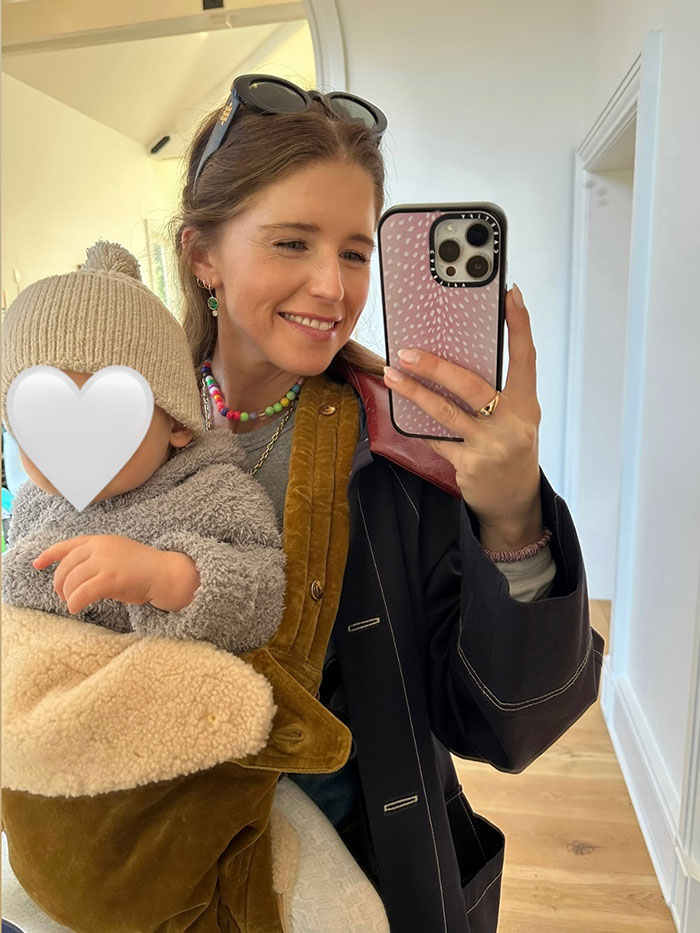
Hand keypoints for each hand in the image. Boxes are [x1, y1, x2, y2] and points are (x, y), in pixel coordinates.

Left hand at [32, 535, 198, 613]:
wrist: (165, 574)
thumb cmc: (143, 568)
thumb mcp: (118, 554)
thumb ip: (97, 558)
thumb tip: (74, 574)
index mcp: (100, 541)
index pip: (68, 546)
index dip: (49, 555)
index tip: (37, 564)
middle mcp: (100, 548)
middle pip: (66, 567)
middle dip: (60, 584)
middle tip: (64, 596)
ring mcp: (105, 562)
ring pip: (72, 582)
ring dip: (68, 595)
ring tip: (73, 603)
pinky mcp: (110, 579)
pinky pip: (82, 593)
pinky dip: (75, 603)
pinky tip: (76, 609)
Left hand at [383, 285, 543, 550]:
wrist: (514, 502)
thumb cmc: (511, 448)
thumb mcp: (516, 418)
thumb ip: (498, 392)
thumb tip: (459, 355)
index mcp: (527, 405)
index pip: (526, 358)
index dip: (520, 326)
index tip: (511, 295)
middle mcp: (512, 424)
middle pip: (471, 386)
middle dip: (436, 366)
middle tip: (407, 351)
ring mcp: (489, 446)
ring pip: (445, 413)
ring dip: (414, 392)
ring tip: (392, 374)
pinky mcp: (468, 465)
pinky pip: (436, 439)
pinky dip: (419, 425)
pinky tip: (403, 411)